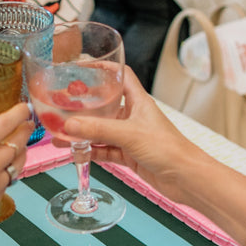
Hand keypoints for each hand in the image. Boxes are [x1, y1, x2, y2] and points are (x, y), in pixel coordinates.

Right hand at [0, 104, 30, 245]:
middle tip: (27, 123)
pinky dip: (11, 172)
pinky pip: (8, 182)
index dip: (18, 113)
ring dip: (21, 152)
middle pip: (17, 144)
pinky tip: (4, 169)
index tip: (25, 107)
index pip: (4, 125)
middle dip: (24, 131)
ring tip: (20, 145)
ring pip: (17, 165)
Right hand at [61, 69, 204, 200]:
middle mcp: (133, 116)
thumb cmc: (168, 148)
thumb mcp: (129, 134)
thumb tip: (70, 125)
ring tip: (60, 135)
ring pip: (101, 131)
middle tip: (62, 106)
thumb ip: (98, 129)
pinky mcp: (129, 155)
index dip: (104, 69)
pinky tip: (76, 152)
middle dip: (84, 107)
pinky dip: (90, 151)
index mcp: (138, 102)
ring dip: (83, 133)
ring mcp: (130, 136)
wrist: (185, 177)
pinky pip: (104, 150)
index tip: (84, 67)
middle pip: (105, 106)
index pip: (121, 76)